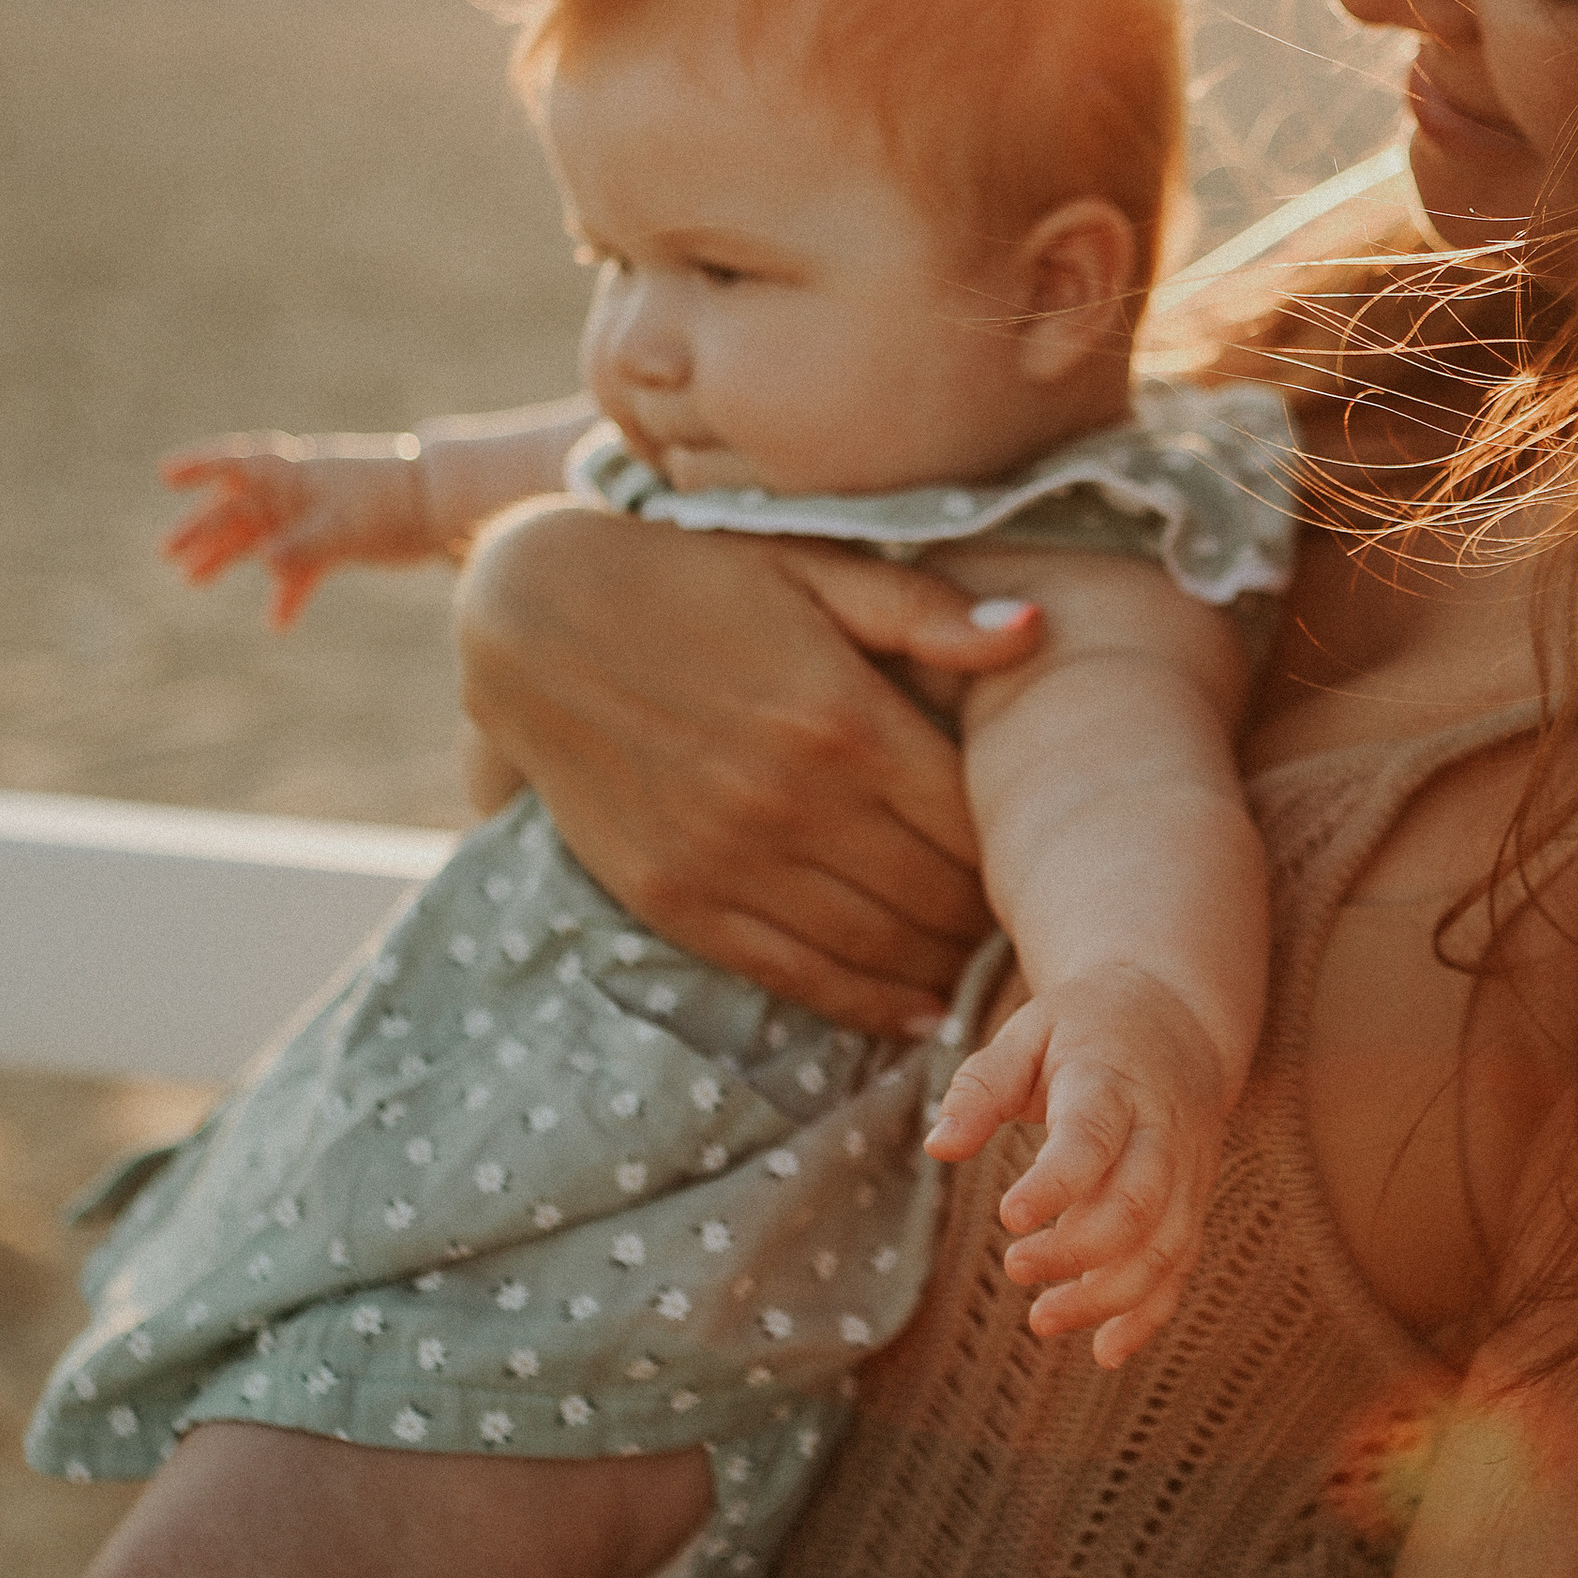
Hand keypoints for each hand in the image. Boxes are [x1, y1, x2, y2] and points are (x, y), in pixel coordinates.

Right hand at [159, 430, 433, 627]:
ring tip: (193, 580)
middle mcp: (293, 492)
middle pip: (236, 508)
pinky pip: (296, 570)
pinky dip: (287, 593)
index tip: (165, 475)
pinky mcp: (329, 545)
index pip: (236, 463)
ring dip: (228, 557)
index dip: (199, 466)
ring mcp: (309, 518)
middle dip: (202, 528)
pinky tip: (276, 623)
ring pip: (258, 538)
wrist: (436, 510)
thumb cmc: (386, 501)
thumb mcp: (340, 524)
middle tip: (169, 554)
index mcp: (292, 472)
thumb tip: (265, 563)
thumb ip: (300, 543)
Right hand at [453, 500, 1041, 1036]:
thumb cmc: (693, 578)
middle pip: (938, 896)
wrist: (536, 616)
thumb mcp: (815, 566)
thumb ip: (927, 611)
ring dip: (942, 963)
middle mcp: (795, 802)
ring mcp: (731, 861)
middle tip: (1019, 910)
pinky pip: (797, 977)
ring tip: (976, 954)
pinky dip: (870, 1006)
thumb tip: (1038, 634)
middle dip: (989, 911)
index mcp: (846, 718)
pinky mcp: (678, 901)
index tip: (1042, 846)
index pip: (976, 823)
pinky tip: (915, 1011)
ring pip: (880, 949)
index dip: (1023, 845)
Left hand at [928, 964, 1228, 1367]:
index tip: (1008, 1218)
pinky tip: (1105, 1351)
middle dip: (1077, 1250)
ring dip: (1107, 1295)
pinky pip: (1181, 1265)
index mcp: (1113, 1080)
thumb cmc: (1083, 1028)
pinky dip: (1149, 1314)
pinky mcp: (1193, 1201)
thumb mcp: (1025, 1034)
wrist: (1179, 1019)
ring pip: (1164, 1247)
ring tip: (1042, 1320)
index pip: (1093, 1138)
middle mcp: (1161, 1130)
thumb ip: (980, 1088)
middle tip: (1014, 1268)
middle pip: (1137, 1203)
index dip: (1057, 1184)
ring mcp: (1186, 1171)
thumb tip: (938, 1147)